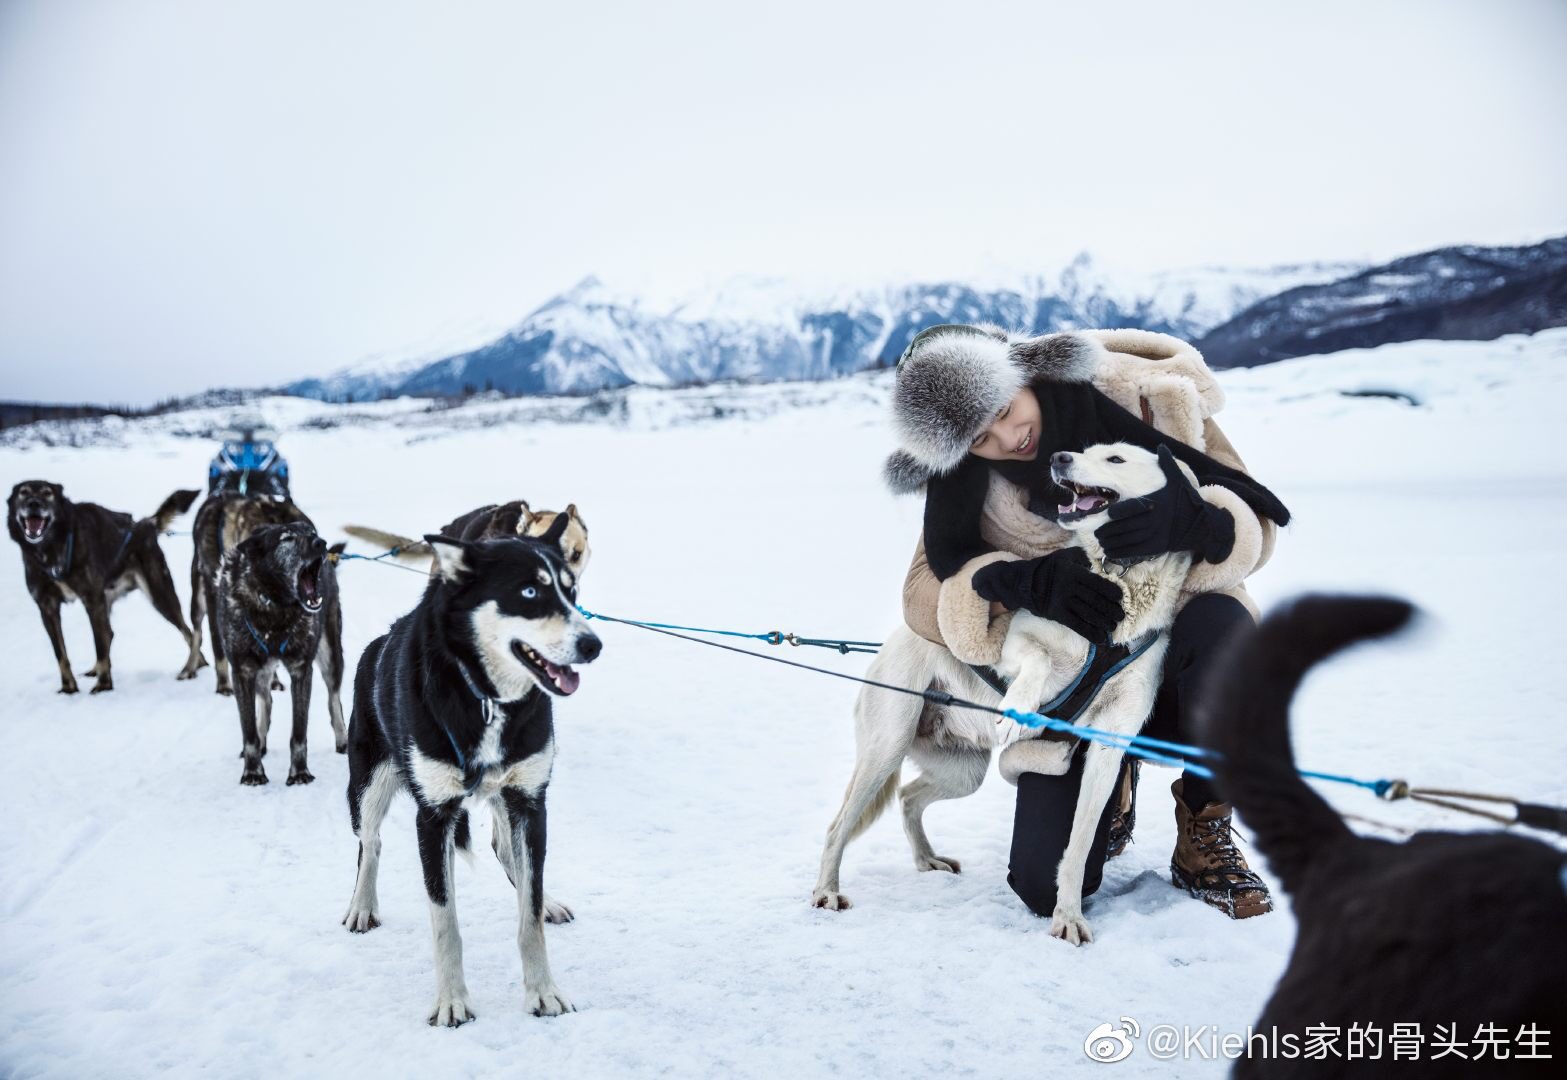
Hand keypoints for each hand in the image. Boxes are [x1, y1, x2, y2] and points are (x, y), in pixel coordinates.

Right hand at [972, 548, 1124, 642]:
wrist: (1022, 583)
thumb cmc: (1046, 568)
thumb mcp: (1063, 557)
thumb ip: (1080, 557)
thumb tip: (1097, 562)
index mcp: (1074, 573)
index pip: (1098, 583)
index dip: (1112, 592)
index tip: (1120, 598)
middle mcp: (1070, 588)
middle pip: (1096, 601)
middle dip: (1111, 610)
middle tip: (1120, 616)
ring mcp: (1064, 602)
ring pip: (1089, 614)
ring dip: (1104, 622)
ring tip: (1112, 626)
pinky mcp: (1058, 615)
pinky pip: (1077, 626)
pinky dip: (1090, 633)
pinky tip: (1100, 638)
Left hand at [1094, 445, 1235, 562]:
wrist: (1201, 525)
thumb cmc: (1185, 500)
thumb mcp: (1178, 480)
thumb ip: (1167, 463)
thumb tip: (1161, 447)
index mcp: (1157, 503)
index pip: (1133, 509)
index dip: (1119, 512)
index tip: (1108, 514)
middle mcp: (1155, 521)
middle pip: (1125, 527)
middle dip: (1108, 530)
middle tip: (1096, 531)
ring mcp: (1156, 536)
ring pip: (1127, 541)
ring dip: (1110, 542)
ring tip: (1100, 539)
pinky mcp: (1156, 548)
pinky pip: (1134, 552)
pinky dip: (1119, 552)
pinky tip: (1109, 550)